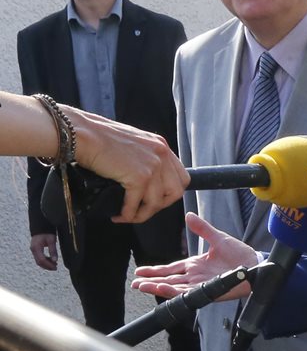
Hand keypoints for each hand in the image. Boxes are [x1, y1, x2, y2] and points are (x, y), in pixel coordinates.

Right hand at [30, 233, 57, 270]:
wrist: (41, 226)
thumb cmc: (47, 232)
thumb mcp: (51, 240)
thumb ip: (53, 250)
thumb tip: (55, 260)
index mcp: (36, 248)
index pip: (41, 260)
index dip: (48, 265)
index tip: (56, 267)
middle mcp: (33, 250)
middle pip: (39, 262)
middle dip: (47, 266)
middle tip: (56, 268)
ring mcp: (33, 250)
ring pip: (38, 261)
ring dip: (46, 264)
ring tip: (55, 265)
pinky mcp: (35, 250)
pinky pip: (39, 258)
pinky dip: (45, 261)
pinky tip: (51, 261)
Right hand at [69, 108, 189, 223]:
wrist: (82, 133)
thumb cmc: (98, 138)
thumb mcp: (133, 144)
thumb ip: (145, 158)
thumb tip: (146, 181)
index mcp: (161, 146)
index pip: (181, 177)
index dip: (170, 193)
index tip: (155, 200)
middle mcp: (161, 155)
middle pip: (176, 192)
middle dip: (160, 206)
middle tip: (143, 210)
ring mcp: (152, 166)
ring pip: (156, 203)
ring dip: (142, 214)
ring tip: (128, 216)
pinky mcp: (138, 177)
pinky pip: (137, 204)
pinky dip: (128, 214)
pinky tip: (119, 216)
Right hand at [132, 212, 256, 299]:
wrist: (256, 265)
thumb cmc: (241, 254)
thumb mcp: (218, 238)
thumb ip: (202, 229)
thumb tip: (188, 215)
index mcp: (196, 264)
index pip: (171, 268)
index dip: (155, 270)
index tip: (140, 271)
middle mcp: (196, 276)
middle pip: (169, 280)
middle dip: (151, 281)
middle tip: (135, 283)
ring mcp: (201, 285)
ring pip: (175, 288)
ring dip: (158, 287)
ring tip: (142, 286)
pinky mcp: (209, 291)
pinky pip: (189, 293)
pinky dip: (175, 292)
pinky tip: (163, 289)